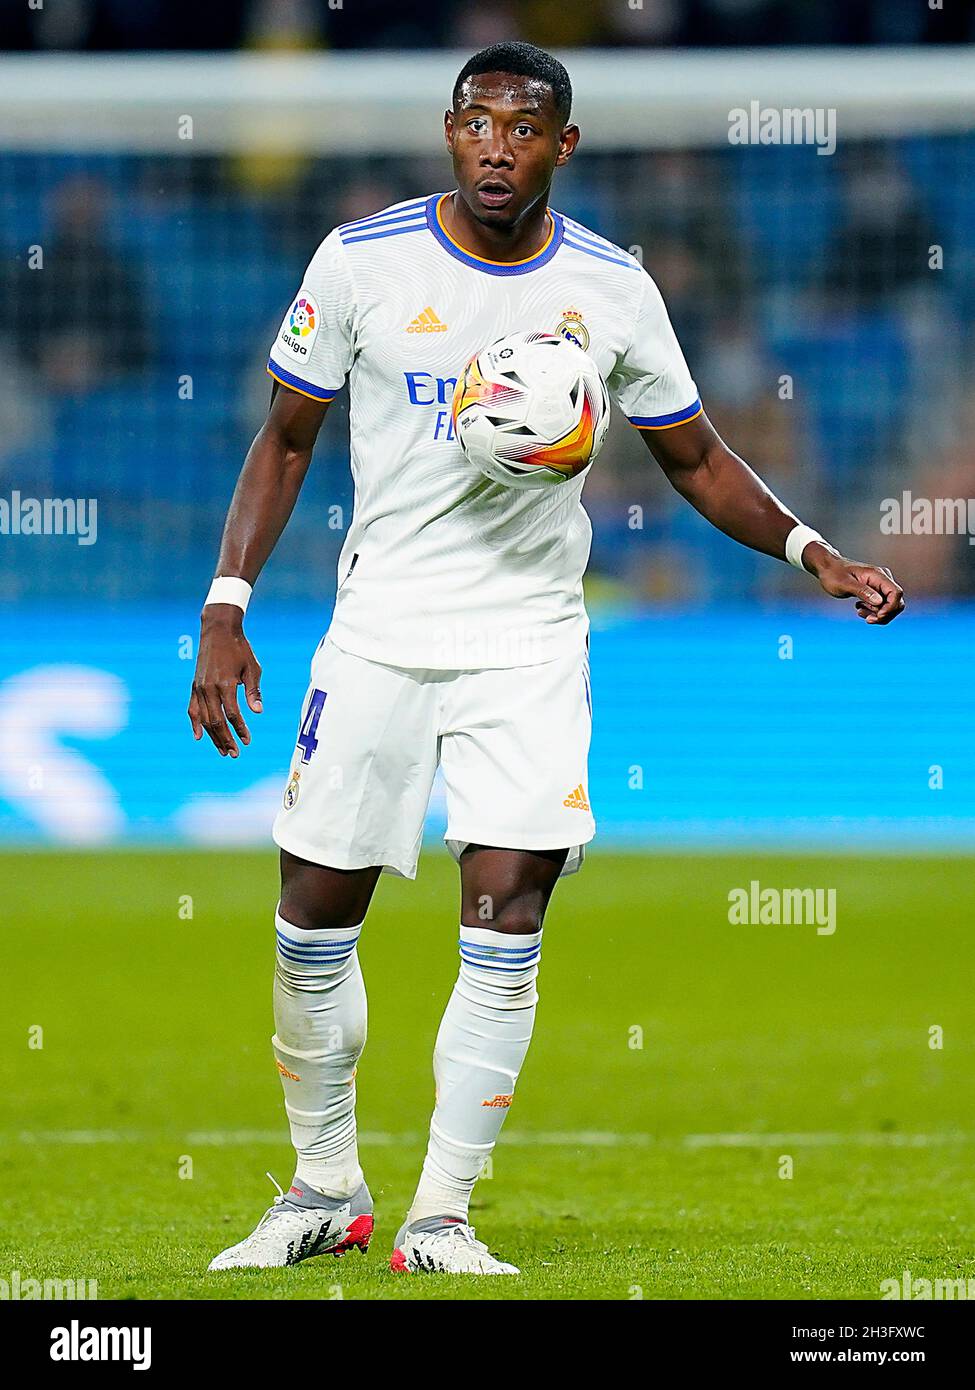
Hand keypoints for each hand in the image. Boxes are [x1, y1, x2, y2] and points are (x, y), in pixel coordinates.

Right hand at [188, 606, 262, 755]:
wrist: (218, 631)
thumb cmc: (240, 649)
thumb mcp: (252, 668)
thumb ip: (254, 691)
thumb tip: (258, 712)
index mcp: (225, 684)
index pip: (232, 714)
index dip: (240, 729)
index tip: (247, 741)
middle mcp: (209, 688)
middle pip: (216, 722)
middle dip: (225, 740)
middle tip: (234, 754)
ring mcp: (199, 688)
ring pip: (204, 719)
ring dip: (213, 737)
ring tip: (222, 751)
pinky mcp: (194, 686)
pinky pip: (193, 709)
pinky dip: (194, 723)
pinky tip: (198, 737)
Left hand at [804, 544, 904, 625]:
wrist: (828, 568)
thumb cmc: (833, 574)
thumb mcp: (845, 584)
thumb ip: (863, 592)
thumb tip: (880, 602)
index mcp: (877, 575)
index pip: (896, 593)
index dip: (890, 608)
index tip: (876, 616)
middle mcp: (882, 579)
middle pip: (896, 602)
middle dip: (884, 614)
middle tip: (867, 619)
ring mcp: (880, 585)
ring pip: (889, 606)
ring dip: (876, 614)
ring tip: (859, 611)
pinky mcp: (876, 590)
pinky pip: (881, 605)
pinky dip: (873, 611)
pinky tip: (859, 608)